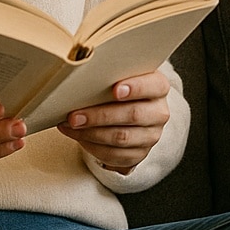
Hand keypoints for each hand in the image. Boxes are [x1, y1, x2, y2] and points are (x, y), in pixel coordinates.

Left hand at [57, 71, 171, 174]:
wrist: (130, 112)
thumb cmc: (121, 88)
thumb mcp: (122, 76)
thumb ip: (110, 75)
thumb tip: (80, 79)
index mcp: (158, 87)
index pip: (153, 86)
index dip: (136, 88)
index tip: (115, 90)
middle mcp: (159, 113)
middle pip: (133, 115)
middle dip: (100, 115)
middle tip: (75, 115)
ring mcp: (151, 136)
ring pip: (122, 138)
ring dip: (91, 133)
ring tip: (71, 125)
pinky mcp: (139, 154)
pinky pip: (115, 155)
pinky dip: (92, 146)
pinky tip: (79, 137)